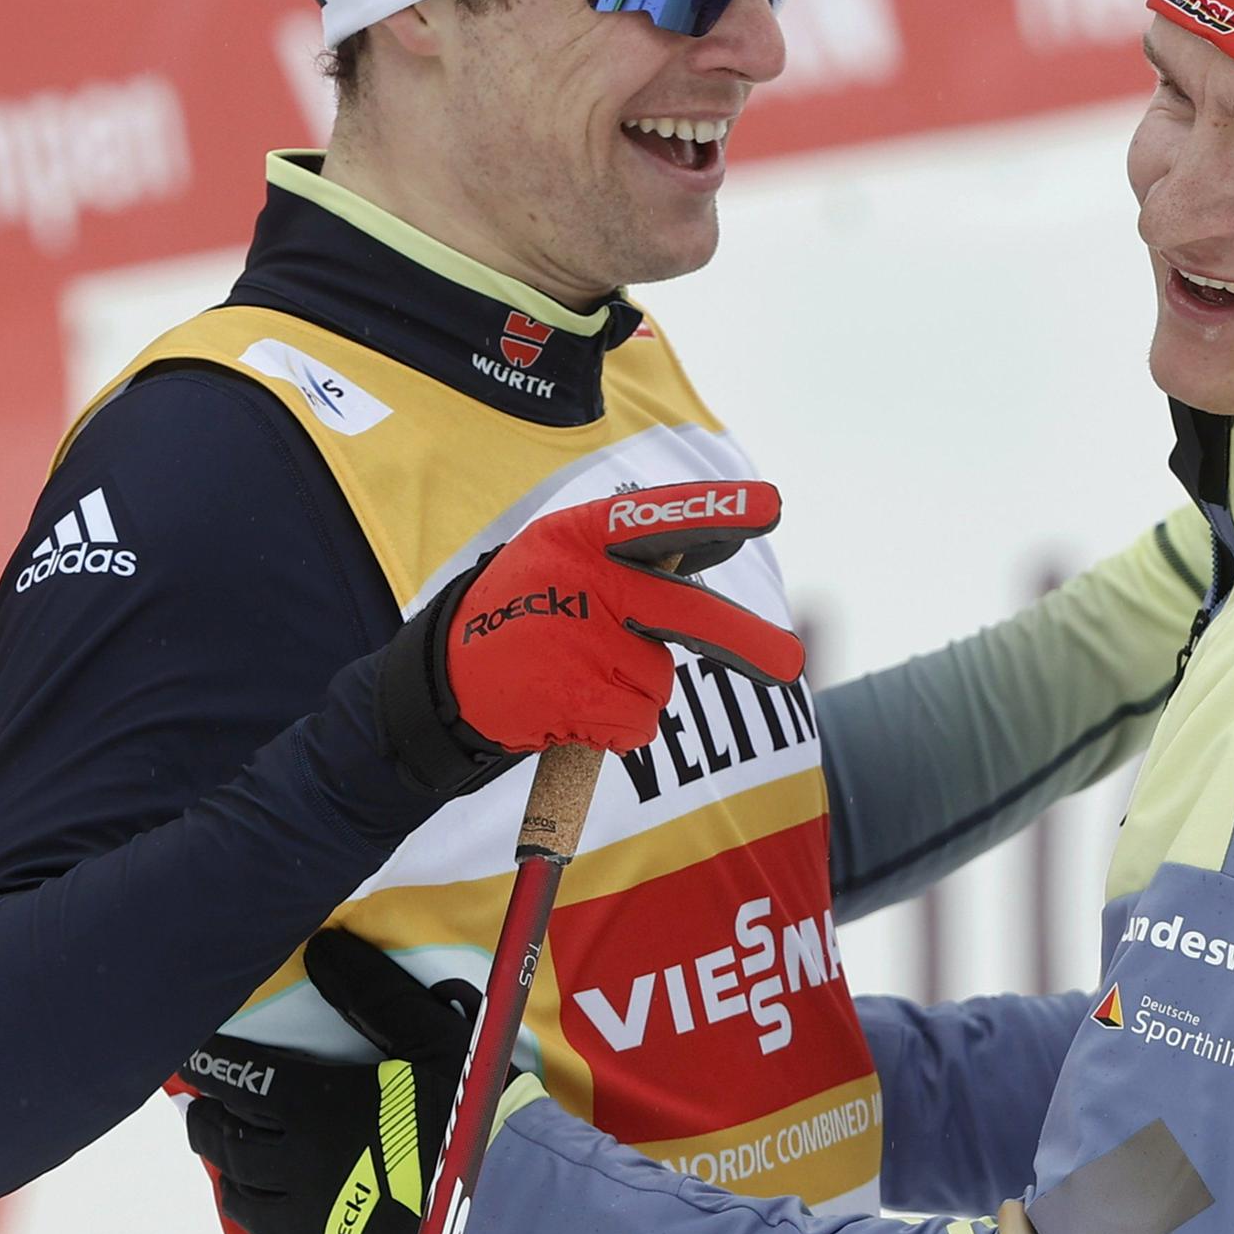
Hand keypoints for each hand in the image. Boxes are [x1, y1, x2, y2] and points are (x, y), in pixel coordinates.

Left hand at [182, 931, 482, 1233]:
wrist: (515, 1203)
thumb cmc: (473, 1110)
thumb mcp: (431, 1037)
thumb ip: (372, 995)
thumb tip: (320, 949)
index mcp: (315, 1108)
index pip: (242, 1080)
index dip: (211, 1066)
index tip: (190, 1058)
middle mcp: (298, 1168)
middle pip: (227, 1142)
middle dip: (210, 1120)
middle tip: (204, 1109)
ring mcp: (311, 1226)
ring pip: (243, 1200)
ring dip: (230, 1173)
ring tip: (230, 1160)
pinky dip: (266, 1229)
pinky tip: (273, 1218)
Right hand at [372, 481, 806, 774]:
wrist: (445, 679)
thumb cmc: (522, 612)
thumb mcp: (558, 559)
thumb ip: (627, 557)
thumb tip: (709, 554)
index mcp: (579, 535)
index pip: (656, 517)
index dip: (715, 511)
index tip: (770, 505)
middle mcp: (583, 582)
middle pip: (686, 614)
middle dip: (743, 642)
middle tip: (788, 664)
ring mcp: (579, 642)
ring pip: (658, 679)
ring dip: (634, 689)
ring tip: (577, 677)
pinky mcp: (574, 698)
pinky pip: (635, 723)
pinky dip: (616, 728)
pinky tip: (570, 709)